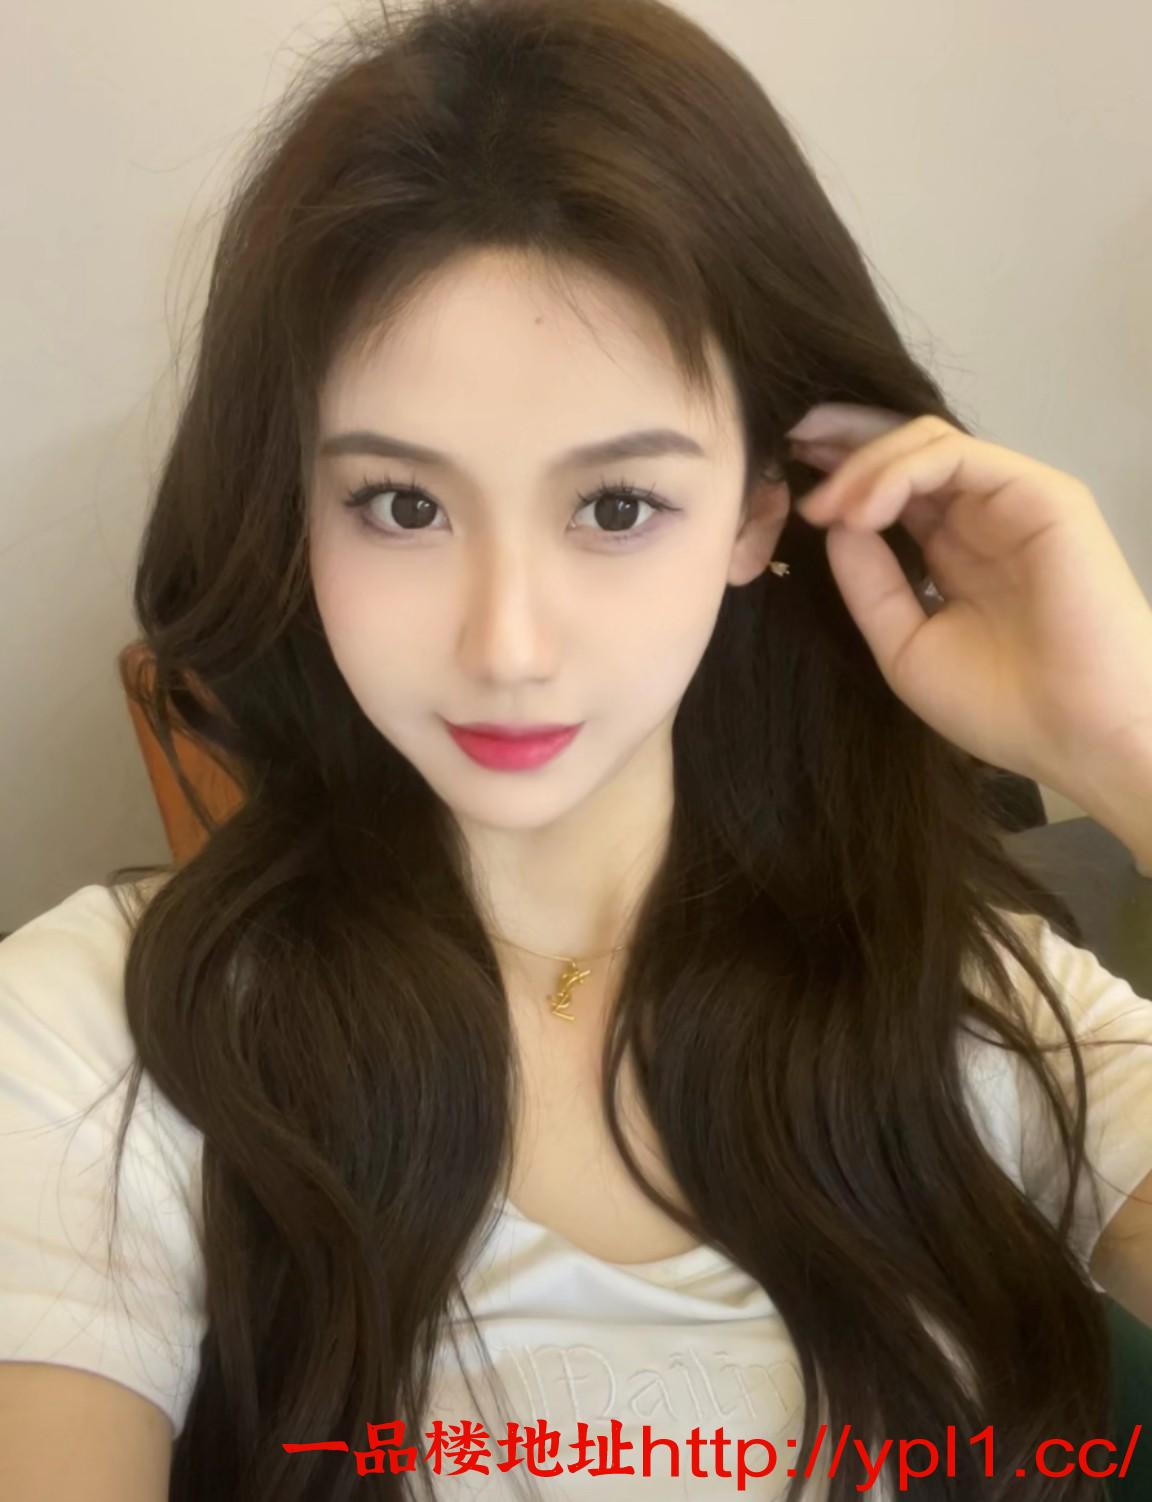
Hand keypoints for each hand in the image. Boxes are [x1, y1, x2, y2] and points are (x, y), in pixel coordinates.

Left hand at [785, 404, 1151, 800]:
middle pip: (902, 450)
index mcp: (951, 550)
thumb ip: (869, 585)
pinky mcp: (1040, 492)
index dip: (836, 477)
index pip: (889, 489)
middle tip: (783, 443)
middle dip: (838, 441)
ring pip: (925, 442)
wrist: (1080, 734)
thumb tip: (832, 524)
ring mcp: (1010, 499)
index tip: (777, 484)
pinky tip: (862, 508)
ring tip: (822, 503)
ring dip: (862, 463)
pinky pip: (958, 455)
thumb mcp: (906, 646)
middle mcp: (979, 515)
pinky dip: (900, 471)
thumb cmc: (1002, 706)